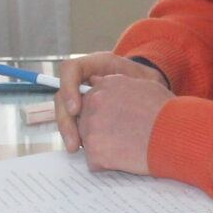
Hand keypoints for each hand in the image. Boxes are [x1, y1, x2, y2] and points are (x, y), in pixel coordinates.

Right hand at [53, 52, 169, 150]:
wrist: (151, 90)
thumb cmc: (148, 83)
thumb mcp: (147, 80)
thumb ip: (136, 86)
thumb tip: (122, 101)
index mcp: (96, 65)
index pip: (71, 70)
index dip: (69, 89)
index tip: (76, 110)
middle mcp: (83, 79)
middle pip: (62, 96)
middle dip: (66, 120)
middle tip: (74, 140)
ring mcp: (81, 96)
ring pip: (63, 112)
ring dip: (67, 131)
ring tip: (74, 147)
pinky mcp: (83, 112)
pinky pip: (73, 123)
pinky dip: (76, 135)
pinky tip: (83, 148)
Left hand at [64, 71, 172, 174]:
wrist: (177, 135)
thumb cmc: (168, 112)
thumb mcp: (146, 86)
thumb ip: (118, 84)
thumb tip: (97, 81)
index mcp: (105, 85)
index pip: (92, 103)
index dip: (106, 116)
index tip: (120, 124)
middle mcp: (94, 102)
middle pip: (85, 122)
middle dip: (101, 132)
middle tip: (125, 138)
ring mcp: (92, 127)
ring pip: (88, 142)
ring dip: (105, 148)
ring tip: (128, 148)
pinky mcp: (95, 151)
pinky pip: (94, 162)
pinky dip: (108, 165)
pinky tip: (126, 160)